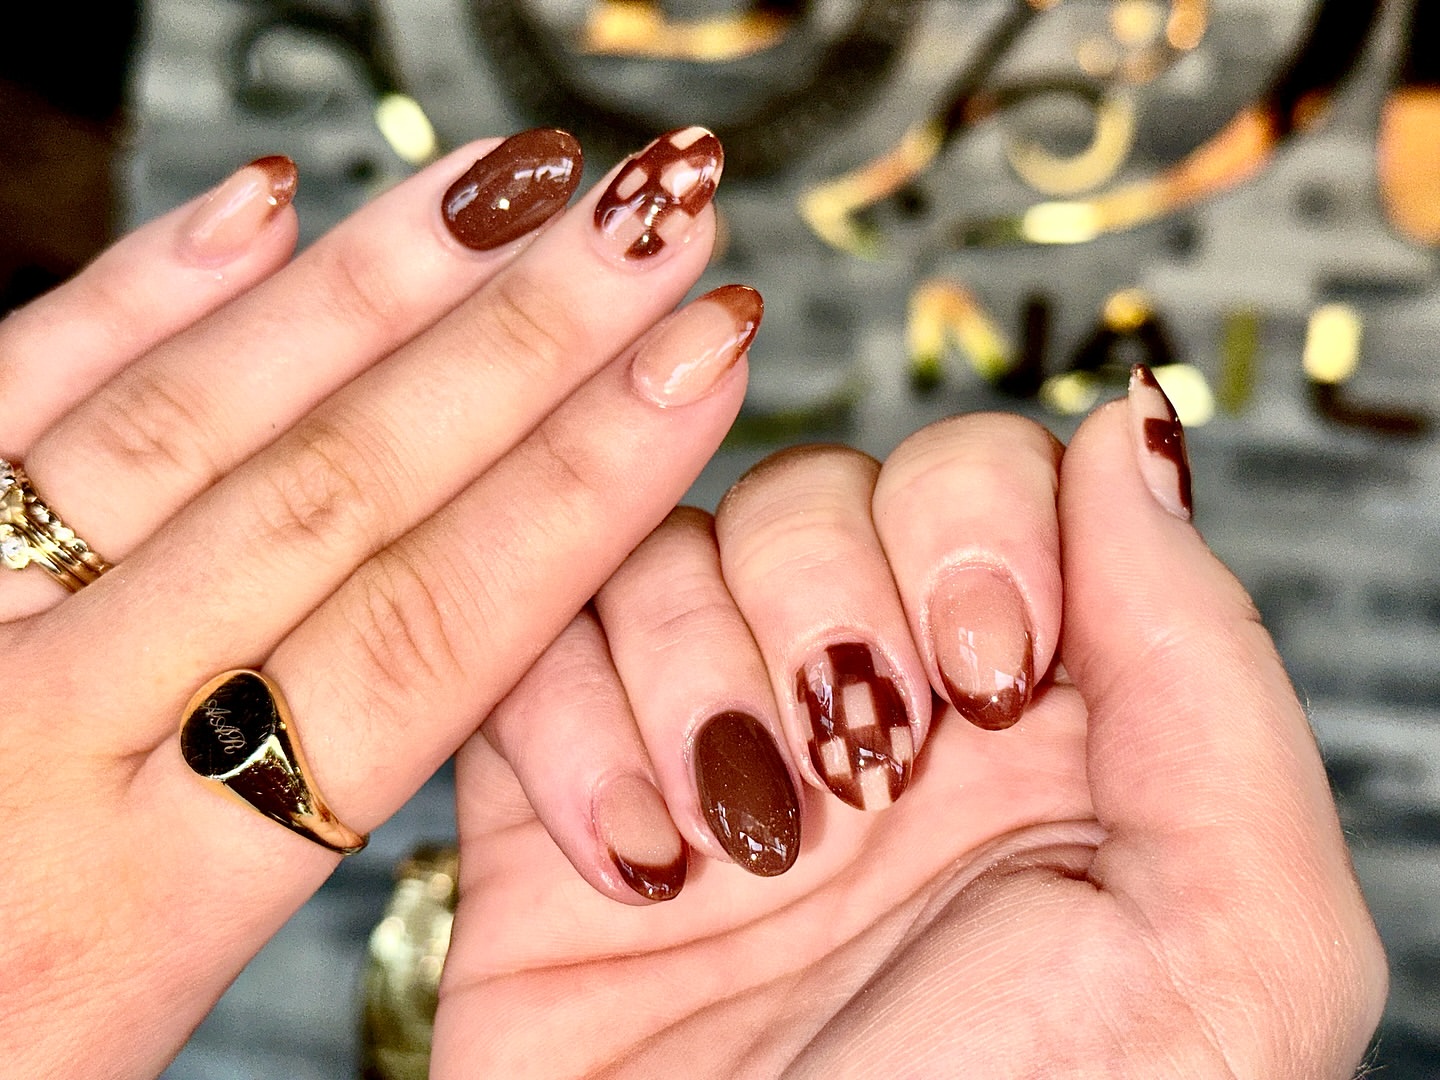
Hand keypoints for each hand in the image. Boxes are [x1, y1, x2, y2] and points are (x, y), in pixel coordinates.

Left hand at [0, 127, 755, 1076]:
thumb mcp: (126, 1054)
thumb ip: (273, 875)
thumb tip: (449, 704)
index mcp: (134, 904)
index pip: (425, 642)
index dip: (585, 488)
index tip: (705, 364)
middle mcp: (40, 735)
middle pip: (341, 493)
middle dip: (530, 340)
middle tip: (660, 214)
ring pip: (200, 417)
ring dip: (380, 282)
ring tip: (524, 180)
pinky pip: (13, 398)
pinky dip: (145, 289)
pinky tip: (263, 201)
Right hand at [434, 381, 1386, 1076]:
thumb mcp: (1223, 941)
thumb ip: (1207, 665)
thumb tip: (1128, 436)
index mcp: (1047, 725)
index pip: (993, 474)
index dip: (972, 531)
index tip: (983, 685)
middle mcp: (877, 715)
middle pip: (818, 486)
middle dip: (825, 606)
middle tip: (855, 772)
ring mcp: (712, 743)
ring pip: (670, 545)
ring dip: (694, 672)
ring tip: (740, 843)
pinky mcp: (563, 795)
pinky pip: (532, 637)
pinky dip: (571, 726)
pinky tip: (638, 868)